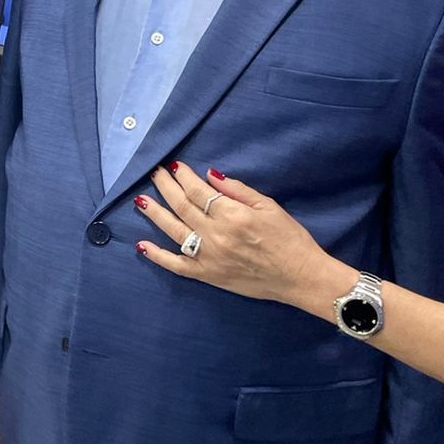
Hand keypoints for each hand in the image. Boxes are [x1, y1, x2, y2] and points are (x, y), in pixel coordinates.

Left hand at [134, 163, 357, 313]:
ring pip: (174, 231)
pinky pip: (177, 266)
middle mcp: (216, 235)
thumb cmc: (290, 239)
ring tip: (141, 200)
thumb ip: (237, 190)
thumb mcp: (269, 206)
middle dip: (166, 187)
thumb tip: (210, 175)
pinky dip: (158, 256)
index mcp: (232, 215)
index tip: (174, 166)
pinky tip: (143, 245)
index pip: (198, 191)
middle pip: (182, 206)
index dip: (183, 177)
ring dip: (155, 214)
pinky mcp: (209, 276)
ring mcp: (210, 257)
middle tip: (155, 174)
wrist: (301, 277)